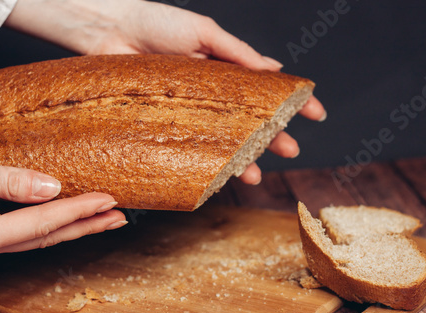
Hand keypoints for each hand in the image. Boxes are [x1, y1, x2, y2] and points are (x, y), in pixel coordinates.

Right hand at [0, 153, 126, 259]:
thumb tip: (52, 187)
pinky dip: (53, 223)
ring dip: (76, 226)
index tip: (111, 201)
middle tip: (121, 216)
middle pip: (50, 235)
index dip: (81, 211)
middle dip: (88, 226)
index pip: (45, 222)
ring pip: (41, 236)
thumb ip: (6, 182)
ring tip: (105, 218)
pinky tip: (67, 216)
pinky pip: (27, 231)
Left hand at [4, 0, 325, 184]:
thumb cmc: (156, 24)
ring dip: (241, 159)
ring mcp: (191, 110)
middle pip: (250, 121)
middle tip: (291, 152)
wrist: (108, 31)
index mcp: (227, 70)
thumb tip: (273, 69)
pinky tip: (217, 174)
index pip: (268, 89)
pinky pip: (191, 146)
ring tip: (254, 176)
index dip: (294, 103)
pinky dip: (206, 162)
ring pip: (223, 140)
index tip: (316, 115)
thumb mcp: (203, 32)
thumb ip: (237, 52)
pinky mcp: (166, 122)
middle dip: (273, 138)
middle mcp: (212, 94)